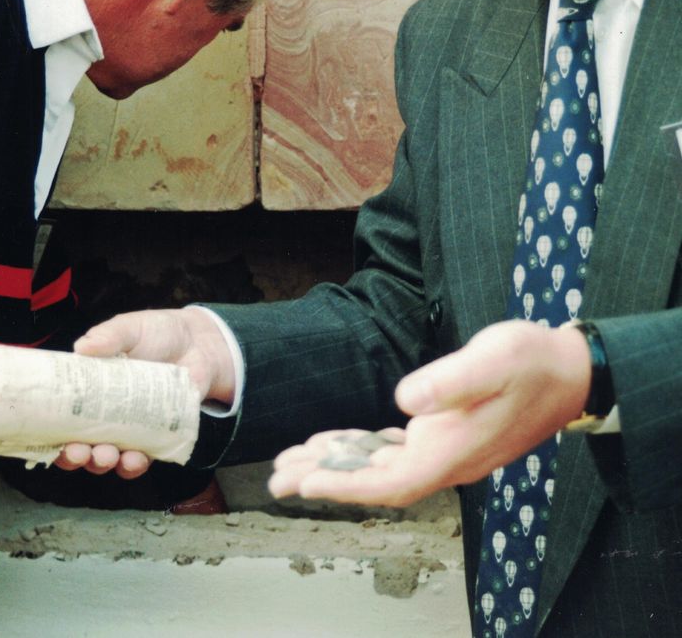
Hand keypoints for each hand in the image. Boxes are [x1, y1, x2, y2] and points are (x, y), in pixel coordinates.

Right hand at [54, 307, 236, 476]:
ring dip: (102, 463)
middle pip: (79, 444)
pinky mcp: (154, 436)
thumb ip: (109, 336)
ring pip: (107, 457)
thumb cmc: (158, 334)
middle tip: (79, 452)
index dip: (49, 431)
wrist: (199, 344)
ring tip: (106, 456)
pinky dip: (135, 465)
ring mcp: (129, 427)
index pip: (60, 414)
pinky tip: (135, 459)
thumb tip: (82, 347)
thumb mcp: (130, 328)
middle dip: (74, 456)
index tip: (46, 437)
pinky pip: (141, 459)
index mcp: (89, 388)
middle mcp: (104, 413)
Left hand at [269, 320, 590, 507]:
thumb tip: (405, 400)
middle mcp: (446, 459)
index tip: (305, 484)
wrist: (567, 370)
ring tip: (290, 462)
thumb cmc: (531, 361)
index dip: (346, 486)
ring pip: (380, 467)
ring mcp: (445, 449)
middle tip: (276, 477)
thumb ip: (451, 381)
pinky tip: (334, 442)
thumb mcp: (494, 359)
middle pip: (376, 481)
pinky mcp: (444, 434)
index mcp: (455, 451)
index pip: (391, 482)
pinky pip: (393, 450)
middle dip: (326, 480)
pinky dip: (360, 448)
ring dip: (337, 464)